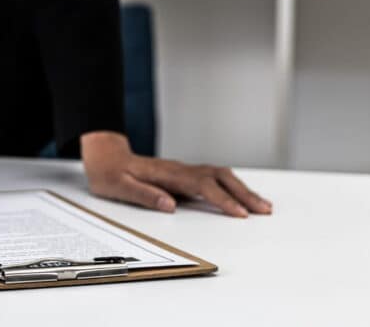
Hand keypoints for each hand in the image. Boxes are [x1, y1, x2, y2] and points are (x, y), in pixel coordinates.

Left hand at [81, 131, 271, 217]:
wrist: (104, 156)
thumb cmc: (110, 172)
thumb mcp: (118, 186)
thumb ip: (144, 195)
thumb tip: (171, 205)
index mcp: (166, 173)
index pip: (202, 185)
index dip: (222, 199)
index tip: (239, 213)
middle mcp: (179, 169)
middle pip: (219, 177)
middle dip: (243, 193)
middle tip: (264, 210)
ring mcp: (183, 171)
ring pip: (220, 175)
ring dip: (242, 189)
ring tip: (262, 205)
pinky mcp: (183, 175)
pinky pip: (214, 178)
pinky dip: (232, 187)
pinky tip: (242, 196)